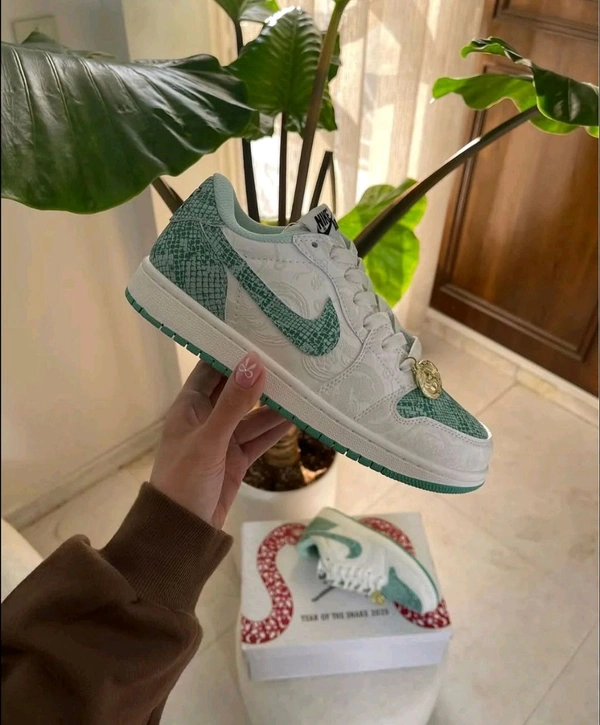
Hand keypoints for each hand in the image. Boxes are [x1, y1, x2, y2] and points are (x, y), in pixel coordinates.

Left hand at [150, 352, 290, 528]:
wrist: (180, 533)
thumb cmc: (184, 480)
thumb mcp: (209, 440)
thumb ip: (234, 403)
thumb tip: (255, 362)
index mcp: (189, 406)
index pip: (212, 368)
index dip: (233, 350)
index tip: (260, 332)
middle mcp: (206, 417)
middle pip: (237, 390)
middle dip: (261, 376)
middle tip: (292, 357)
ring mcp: (223, 439)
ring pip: (253, 415)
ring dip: (275, 404)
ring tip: (303, 385)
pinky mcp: (236, 459)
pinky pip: (260, 438)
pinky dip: (277, 429)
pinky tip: (299, 417)